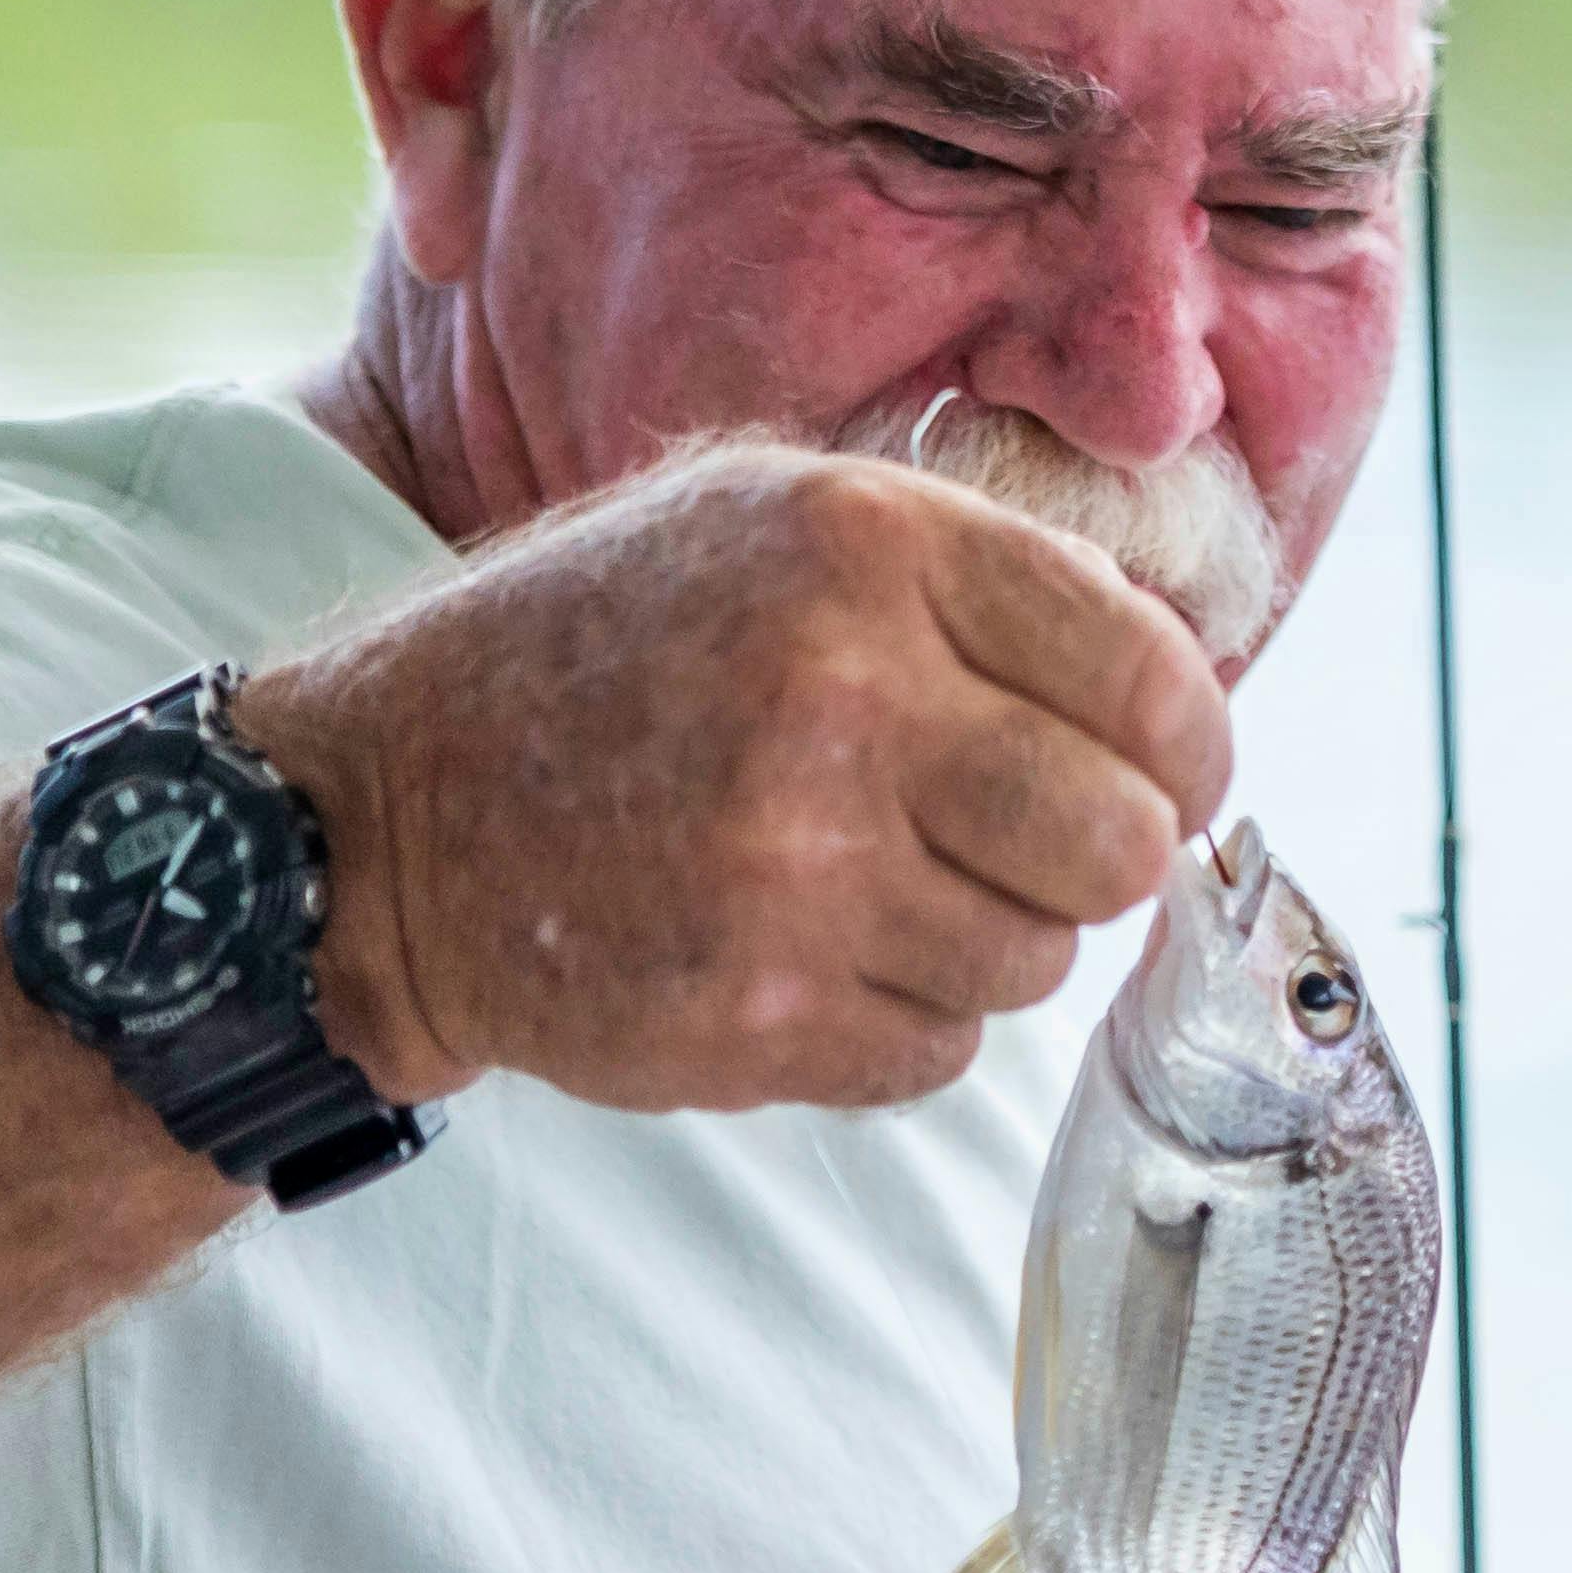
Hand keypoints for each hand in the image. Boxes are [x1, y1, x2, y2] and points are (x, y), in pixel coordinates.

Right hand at [251, 439, 1237, 1118]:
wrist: (381, 818)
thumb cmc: (604, 653)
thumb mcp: (770, 519)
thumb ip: (976, 572)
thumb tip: (1177, 676)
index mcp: (867, 547)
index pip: (1153, 678)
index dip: (1190, 747)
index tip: (1170, 772)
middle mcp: (839, 695)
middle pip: (1123, 842)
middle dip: (1102, 857)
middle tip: (1034, 846)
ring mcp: (791, 869)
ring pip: (1037, 961)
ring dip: (987, 940)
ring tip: (870, 885)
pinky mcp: (750, 1014)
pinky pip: (938, 1053)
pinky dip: (900, 1022)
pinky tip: (804, 955)